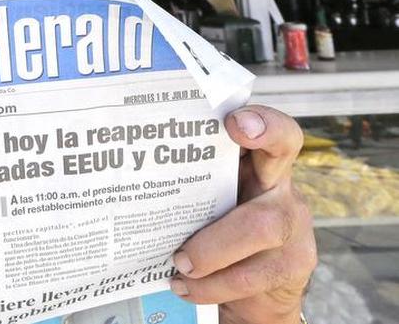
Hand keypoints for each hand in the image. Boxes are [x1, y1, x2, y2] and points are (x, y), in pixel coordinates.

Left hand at [170, 105, 316, 323]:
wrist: (253, 294)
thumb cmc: (214, 235)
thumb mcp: (201, 203)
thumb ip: (183, 186)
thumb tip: (122, 179)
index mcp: (254, 164)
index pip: (272, 129)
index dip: (263, 122)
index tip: (234, 121)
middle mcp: (279, 186)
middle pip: (277, 164)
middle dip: (235, 170)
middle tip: (185, 227)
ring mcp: (292, 224)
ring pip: (262, 226)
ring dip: (211, 250)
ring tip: (179, 265)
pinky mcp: (294, 265)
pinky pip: (255, 274)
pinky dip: (214, 285)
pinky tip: (186, 287)